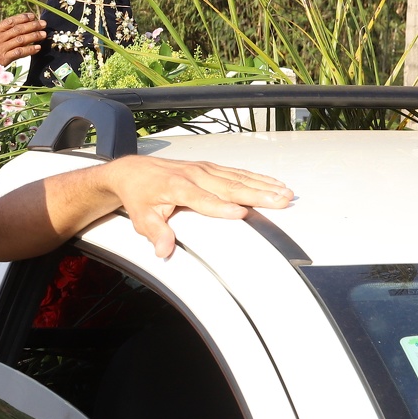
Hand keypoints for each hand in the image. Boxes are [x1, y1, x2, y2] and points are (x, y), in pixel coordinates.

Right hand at [0, 12, 45, 68]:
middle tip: (43, 23)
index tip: (32, 16)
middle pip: (18, 29)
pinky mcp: (3, 59)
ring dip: (34, 36)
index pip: (10, 21)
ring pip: (21, 39)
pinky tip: (37, 48)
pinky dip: (30, 50)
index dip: (23, 18)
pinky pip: (20, 52)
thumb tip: (2, 31)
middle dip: (32, 25)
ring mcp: (0, 48)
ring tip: (43, 34)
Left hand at [100, 156, 293, 258]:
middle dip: (256, 194)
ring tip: (285, 193)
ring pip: (237, 177)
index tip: (241, 214)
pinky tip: (272, 183)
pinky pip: (235, 172)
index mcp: (177, 187)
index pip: (203, 199)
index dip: (222, 207)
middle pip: (229, 186)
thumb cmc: (139, 194)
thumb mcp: (141, 217)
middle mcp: (193, 175)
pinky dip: (256, 177)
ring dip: (262, 185)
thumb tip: (163, 250)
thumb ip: (155, 233)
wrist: (133, 170)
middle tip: (280, 201)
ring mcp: (202, 169)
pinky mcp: (208, 167)